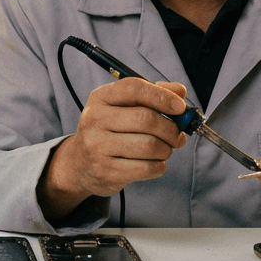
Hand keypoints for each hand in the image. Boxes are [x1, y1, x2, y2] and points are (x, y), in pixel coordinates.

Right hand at [39, 78, 188, 219]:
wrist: (80, 163)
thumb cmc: (110, 130)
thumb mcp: (123, 106)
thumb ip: (152, 95)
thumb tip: (179, 91)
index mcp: (100, 98)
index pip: (133, 89)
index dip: (162, 96)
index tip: (180, 107)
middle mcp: (95, 119)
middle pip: (146, 119)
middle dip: (171, 129)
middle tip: (178, 135)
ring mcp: (97, 146)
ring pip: (149, 146)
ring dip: (167, 149)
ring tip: (165, 149)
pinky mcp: (106, 171)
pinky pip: (146, 168)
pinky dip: (159, 166)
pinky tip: (155, 163)